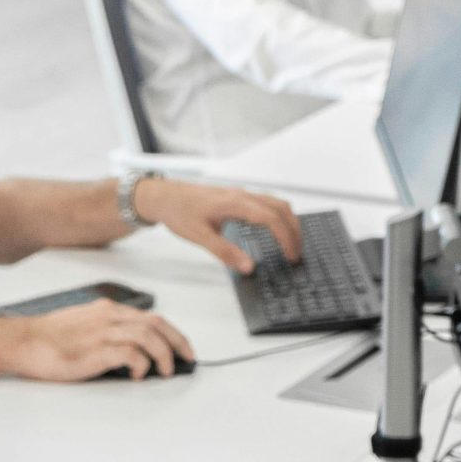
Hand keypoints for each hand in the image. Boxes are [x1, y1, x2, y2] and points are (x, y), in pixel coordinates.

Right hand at [0, 299, 193, 380]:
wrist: (24, 342)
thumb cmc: (49, 338)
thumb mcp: (84, 325)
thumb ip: (108, 331)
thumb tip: (130, 352)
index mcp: (108, 311)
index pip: (151, 317)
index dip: (172, 333)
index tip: (182, 348)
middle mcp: (109, 318)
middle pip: (157, 324)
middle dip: (178, 342)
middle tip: (187, 359)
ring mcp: (102, 333)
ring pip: (148, 336)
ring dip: (163, 355)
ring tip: (165, 371)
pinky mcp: (95, 351)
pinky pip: (130, 354)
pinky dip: (141, 364)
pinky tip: (138, 375)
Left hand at [131, 176, 302, 274]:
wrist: (163, 196)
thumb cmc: (178, 212)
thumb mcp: (199, 236)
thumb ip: (225, 252)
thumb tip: (248, 267)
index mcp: (235, 203)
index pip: (272, 218)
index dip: (286, 238)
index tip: (291, 256)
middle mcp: (242, 195)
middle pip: (281, 208)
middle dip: (294, 231)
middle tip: (297, 254)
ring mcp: (241, 194)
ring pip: (276, 203)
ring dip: (288, 222)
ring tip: (291, 244)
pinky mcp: (237, 197)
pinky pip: (267, 203)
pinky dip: (278, 216)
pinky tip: (275, 230)